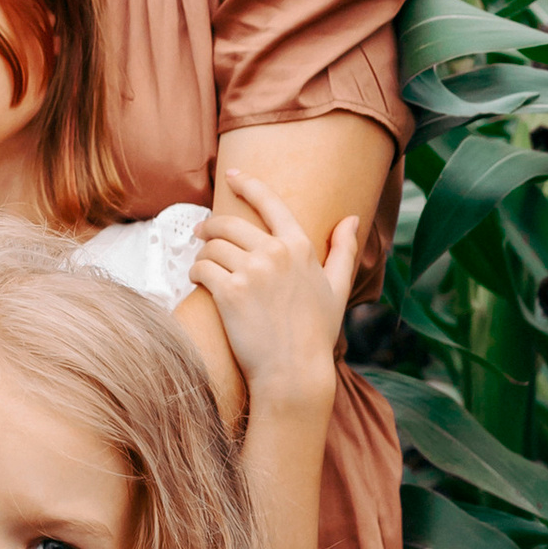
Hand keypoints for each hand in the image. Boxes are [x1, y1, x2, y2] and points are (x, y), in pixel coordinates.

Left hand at [193, 170, 356, 408]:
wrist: (294, 373)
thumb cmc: (316, 334)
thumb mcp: (337, 289)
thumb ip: (344, 250)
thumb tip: (352, 219)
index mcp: (300, 247)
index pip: (270, 202)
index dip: (247, 183)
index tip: (231, 175)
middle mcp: (275, 253)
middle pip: (229, 222)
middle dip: (210, 225)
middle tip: (201, 232)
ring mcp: (251, 271)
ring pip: (212, 246)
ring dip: (202, 254)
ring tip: (202, 265)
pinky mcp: (229, 292)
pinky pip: (201, 268)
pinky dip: (195, 273)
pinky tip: (198, 281)